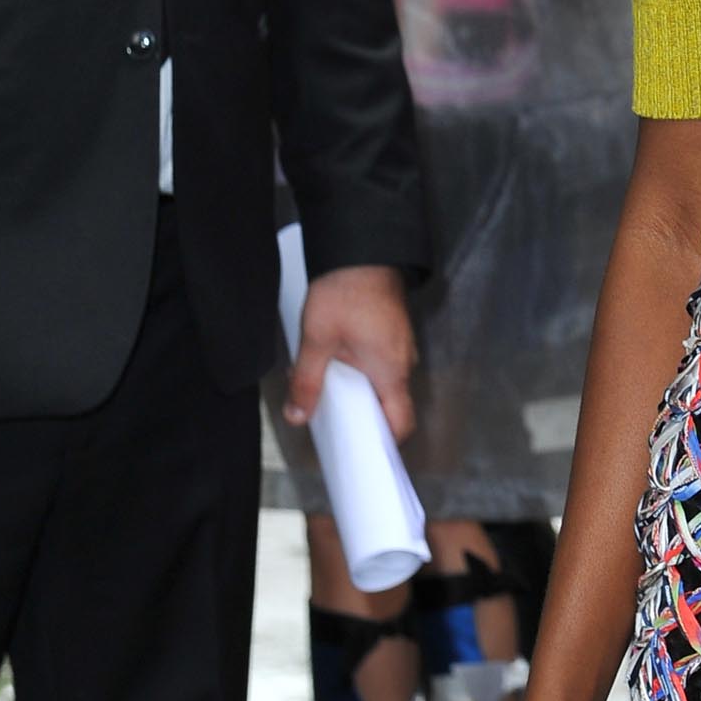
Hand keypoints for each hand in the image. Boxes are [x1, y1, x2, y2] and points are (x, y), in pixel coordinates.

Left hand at [286, 264, 416, 440]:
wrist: (363, 247)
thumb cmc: (347, 291)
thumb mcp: (317, 341)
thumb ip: (306, 382)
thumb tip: (298, 415)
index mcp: (390, 371)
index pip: (399, 422)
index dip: (382, 442)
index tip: (360, 453)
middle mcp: (403, 361)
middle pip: (390, 405)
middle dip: (362, 417)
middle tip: (331, 424)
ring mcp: (400, 344)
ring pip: (384, 382)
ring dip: (359, 391)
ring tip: (324, 389)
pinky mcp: (392, 331)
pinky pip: (381, 363)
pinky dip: (362, 371)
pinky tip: (335, 362)